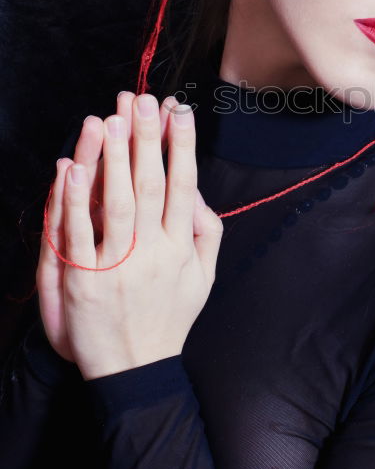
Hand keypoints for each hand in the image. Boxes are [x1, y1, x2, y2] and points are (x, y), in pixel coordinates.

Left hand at [37, 94, 222, 377]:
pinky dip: (75, 198)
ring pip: (115, 203)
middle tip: (141, 99)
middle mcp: (153, 254)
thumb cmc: (169, 318)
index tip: (178, 111)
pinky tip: (74, 166)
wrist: (134, 369)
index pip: (183, 186)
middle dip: (146, 138)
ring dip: (113, 157)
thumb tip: (197, 191)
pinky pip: (77, 233)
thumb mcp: (203, 278)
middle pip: (151, 186)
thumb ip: (206, 232)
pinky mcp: (83, 279)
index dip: (181, 145)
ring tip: (111, 118)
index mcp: (182, 249)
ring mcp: (117, 266)